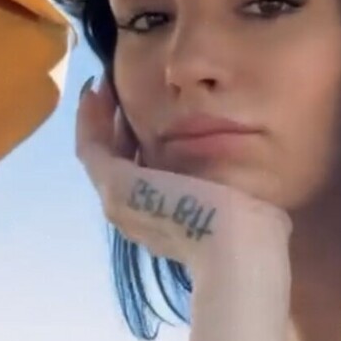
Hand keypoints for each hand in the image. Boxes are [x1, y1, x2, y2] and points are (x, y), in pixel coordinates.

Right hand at [75, 75, 292, 274]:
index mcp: (162, 221)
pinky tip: (96, 89)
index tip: (143, 114)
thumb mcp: (238, 201)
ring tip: (103, 88)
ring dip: (98, 120)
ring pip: (99, 155)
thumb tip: (244, 182)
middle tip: (115, 93)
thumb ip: (229, 187)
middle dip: (114, 129)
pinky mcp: (117, 187)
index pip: (140, 176)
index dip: (137, 144)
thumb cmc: (250, 231)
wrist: (237, 252)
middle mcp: (135, 215)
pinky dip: (90, 119)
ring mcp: (121, 203)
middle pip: (115, 165)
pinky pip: (92, 147)